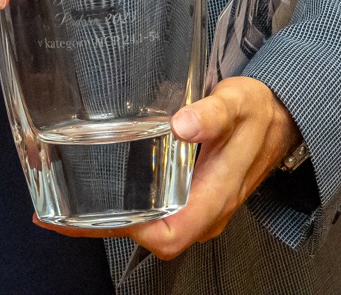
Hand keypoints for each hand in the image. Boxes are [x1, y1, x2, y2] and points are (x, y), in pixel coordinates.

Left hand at [37, 76, 301, 260]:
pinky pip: (153, 211)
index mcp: (215, 198)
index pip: (168, 236)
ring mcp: (197, 206)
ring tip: (66, 204)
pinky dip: (123, 205)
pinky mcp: (190, 195)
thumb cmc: (258, 112)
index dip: (131, 230)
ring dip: (110, 218)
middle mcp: (204, 211)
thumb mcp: (238, 104)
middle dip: (105, 228)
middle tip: (60, 211)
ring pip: (149, 226)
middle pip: (149, 236)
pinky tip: (97, 190)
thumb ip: (211, 114)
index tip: (94, 210)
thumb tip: (182, 124)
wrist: (280, 117)